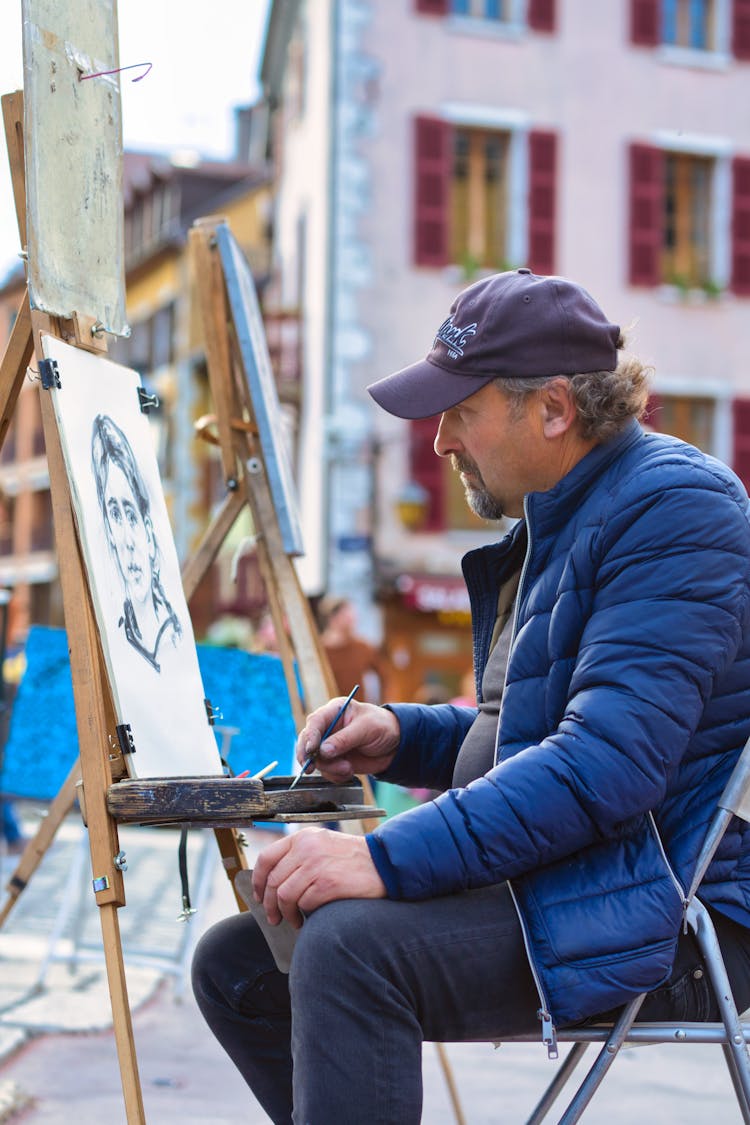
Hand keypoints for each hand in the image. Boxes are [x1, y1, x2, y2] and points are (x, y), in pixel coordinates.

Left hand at [251, 826, 386, 927]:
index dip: (257, 881)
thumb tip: (273, 880)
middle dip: (269, 905)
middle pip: (273, 881)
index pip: (267, 858)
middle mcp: (307, 848)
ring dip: (286, 914)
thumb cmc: (352, 859)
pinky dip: (304, 915)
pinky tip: (308, 920)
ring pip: (284, 895)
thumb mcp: (322, 845)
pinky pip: (304, 904)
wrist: (383, 863)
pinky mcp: (328, 883)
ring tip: (293, 921)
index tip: (258, 896)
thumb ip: (299, 855)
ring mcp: (317, 865)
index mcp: (303, 838)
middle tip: (274, 918)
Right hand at [296, 698, 399, 782]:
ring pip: (316, 760)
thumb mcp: (366, 729)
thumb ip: (345, 739)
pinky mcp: (335, 761)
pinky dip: (335, 776)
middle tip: (313, 768)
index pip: (315, 721)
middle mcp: (328, 728)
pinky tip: (349, 772)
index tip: (312, 750)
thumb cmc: (382, 726)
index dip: (310, 736)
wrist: (395, 745)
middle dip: (310, 757)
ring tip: (348, 768)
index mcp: (334, 711)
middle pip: (307, 742)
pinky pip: (326, 772)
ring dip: (330, 769)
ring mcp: (330, 746)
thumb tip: (323, 751)